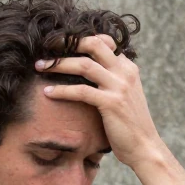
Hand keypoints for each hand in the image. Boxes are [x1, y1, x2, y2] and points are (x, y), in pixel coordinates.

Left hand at [36, 34, 166, 169]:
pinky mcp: (111, 103)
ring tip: (40, 66)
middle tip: (47, 47)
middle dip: (67, 43)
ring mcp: (119, 86)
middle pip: (93, 44)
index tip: (61, 42)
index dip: (81, 38)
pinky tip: (47, 92)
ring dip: (58, 64)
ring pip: (84, 65)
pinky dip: (61, 90)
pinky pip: (81, 91)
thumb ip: (111, 80)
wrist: (144, 147)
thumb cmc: (129, 124)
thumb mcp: (124, 95)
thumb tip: (88, 72)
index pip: (104, 41)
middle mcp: (125, 72)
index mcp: (127, 67)